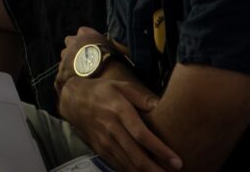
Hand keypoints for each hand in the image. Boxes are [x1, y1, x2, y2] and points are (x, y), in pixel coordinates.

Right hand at [59, 29, 180, 171]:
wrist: (73, 100)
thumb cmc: (102, 91)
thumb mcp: (121, 85)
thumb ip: (142, 96)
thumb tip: (163, 106)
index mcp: (119, 110)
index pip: (141, 134)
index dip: (160, 150)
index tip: (176, 161)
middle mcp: (111, 129)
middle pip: (136, 155)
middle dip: (156, 169)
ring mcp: (105, 141)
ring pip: (128, 164)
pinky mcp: (100, 149)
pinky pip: (118, 166)